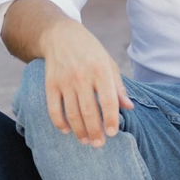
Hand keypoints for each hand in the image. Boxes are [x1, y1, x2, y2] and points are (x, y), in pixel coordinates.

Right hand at [39, 20, 132, 147]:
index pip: (108, 100)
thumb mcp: (108, 62)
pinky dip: (60, 123)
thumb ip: (118, 86)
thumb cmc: (90, 50)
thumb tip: (129, 107)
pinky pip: (54, 109)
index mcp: (100, 69)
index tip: (112, 133)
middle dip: (95, 131)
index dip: (111, 119)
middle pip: (89, 111)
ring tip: (86, 141)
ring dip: (79, 131)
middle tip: (99, 144)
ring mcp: (64, 80)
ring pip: (72, 113)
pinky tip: (66, 131)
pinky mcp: (50, 84)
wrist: (60, 35)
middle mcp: (82, 76)